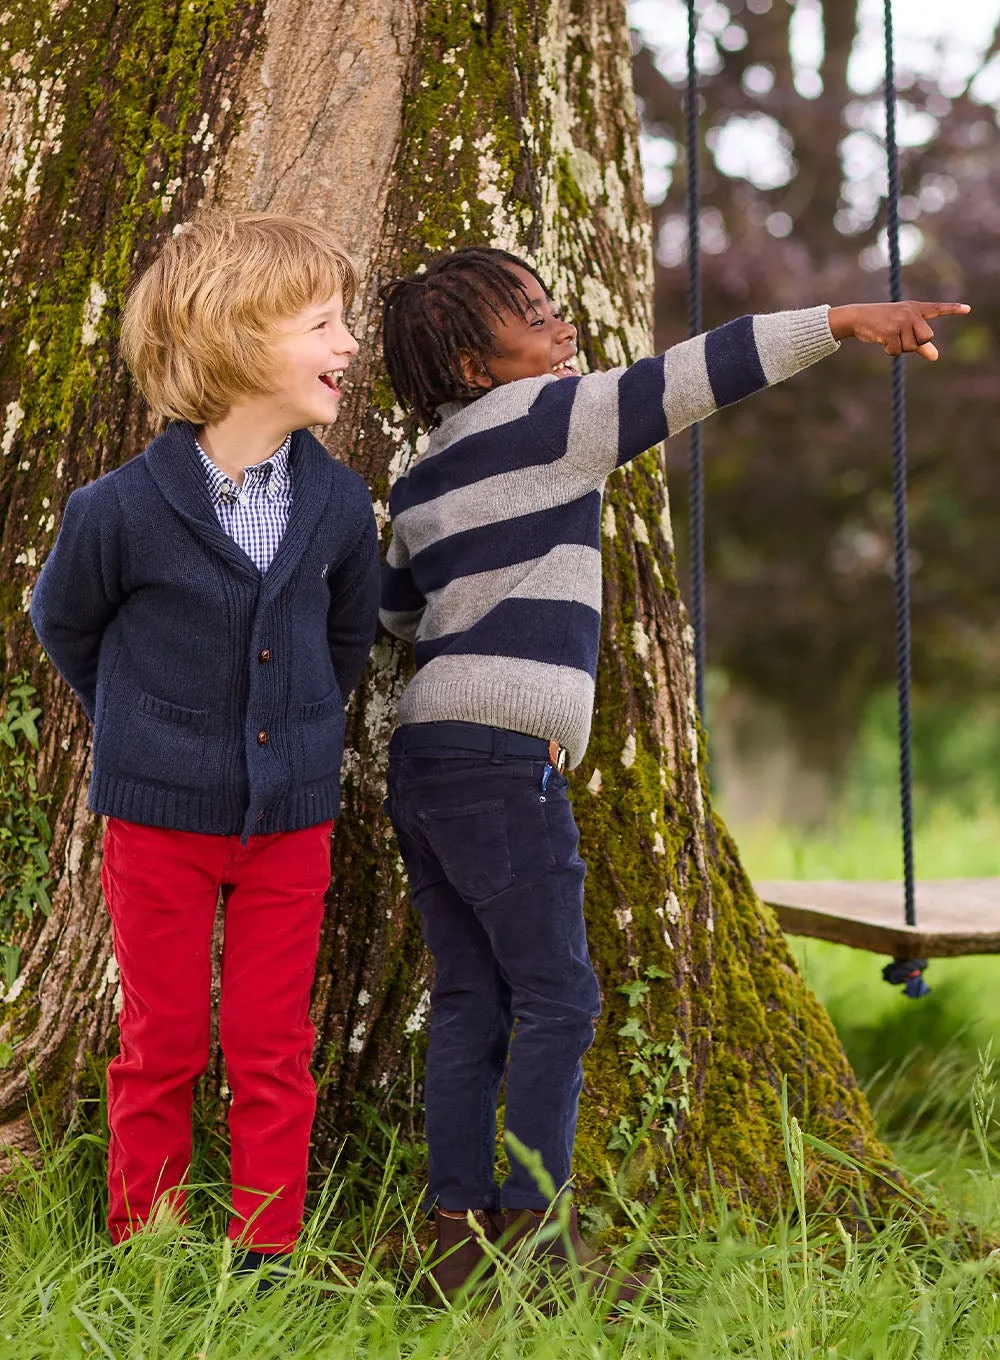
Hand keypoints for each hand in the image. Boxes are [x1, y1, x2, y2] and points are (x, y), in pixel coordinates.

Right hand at [827, 301, 970, 360]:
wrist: (859, 317)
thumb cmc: (883, 323)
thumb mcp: (903, 329)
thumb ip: (921, 343)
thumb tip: (936, 357)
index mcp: (916, 309)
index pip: (938, 309)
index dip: (953, 310)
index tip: (968, 309)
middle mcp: (911, 313)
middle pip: (927, 337)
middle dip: (915, 344)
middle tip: (900, 336)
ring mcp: (901, 321)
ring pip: (912, 346)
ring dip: (900, 348)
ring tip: (889, 336)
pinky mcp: (890, 331)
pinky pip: (898, 351)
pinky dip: (890, 351)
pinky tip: (882, 340)